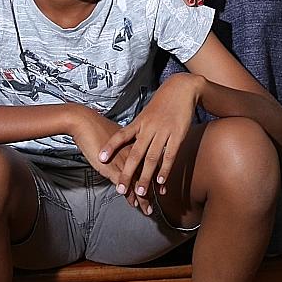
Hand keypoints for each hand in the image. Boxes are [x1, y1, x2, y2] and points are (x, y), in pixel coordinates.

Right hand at [71, 106, 152, 212]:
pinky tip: (133, 202)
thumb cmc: (97, 127)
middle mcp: (132, 153)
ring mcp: (123, 160)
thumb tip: (126, 152)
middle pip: (146, 175)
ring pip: (137, 182)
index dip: (156, 177)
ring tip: (146, 209)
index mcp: (134, 144)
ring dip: (143, 198)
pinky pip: (124, 184)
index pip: (150, 163)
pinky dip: (129, 194)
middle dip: (152, 192)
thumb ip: (122, 146)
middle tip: (155, 204)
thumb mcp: (114, 137)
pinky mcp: (112, 166)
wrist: (84, 122)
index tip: (161, 189)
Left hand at [98, 73, 204, 200]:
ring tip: (141, 192)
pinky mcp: (177, 135)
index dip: (110, 147)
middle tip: (120, 189)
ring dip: (146, 176)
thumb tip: (124, 142)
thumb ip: (137, 129)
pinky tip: (161, 182)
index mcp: (139, 122)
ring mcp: (163, 132)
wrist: (181, 89)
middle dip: (127, 173)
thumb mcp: (146, 114)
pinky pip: (170, 155)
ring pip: (152, 158)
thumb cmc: (162, 103)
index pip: (121, 135)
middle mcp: (149, 128)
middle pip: (135, 153)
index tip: (100, 158)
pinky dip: (165, 169)